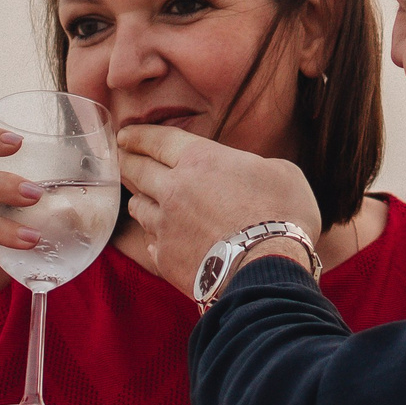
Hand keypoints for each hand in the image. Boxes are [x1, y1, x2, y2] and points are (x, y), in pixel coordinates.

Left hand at [117, 124, 322, 294]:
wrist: (268, 270)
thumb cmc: (283, 217)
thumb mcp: (282, 172)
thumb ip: (253, 166)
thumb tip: (249, 172)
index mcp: (200, 160)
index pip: (158, 140)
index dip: (139, 135)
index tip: (126, 135)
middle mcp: (173, 189)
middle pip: (136, 169)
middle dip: (127, 160)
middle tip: (122, 156)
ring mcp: (165, 225)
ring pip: (138, 206)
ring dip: (139, 199)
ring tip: (142, 198)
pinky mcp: (165, 258)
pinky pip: (150, 241)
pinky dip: (153, 235)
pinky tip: (159, 237)